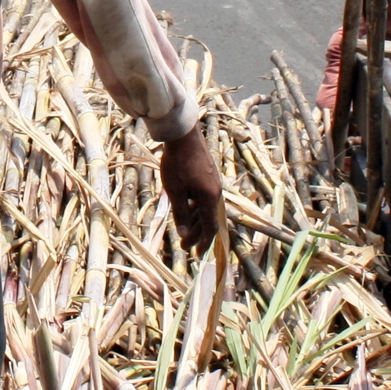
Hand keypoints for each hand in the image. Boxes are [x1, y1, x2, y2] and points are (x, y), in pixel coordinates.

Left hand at [160, 124, 222, 252]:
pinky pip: (204, 197)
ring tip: (184, 231)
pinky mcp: (208, 175)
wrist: (183, 135)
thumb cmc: (177, 164)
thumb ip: (180, 215)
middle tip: (184, 247)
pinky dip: (195, 207)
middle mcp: (216, 192)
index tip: (197, 254)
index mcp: (210, 198)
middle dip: (196, 235)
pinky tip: (186, 210)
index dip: (203, 242)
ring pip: (205, 208)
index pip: (210, 227)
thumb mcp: (175, 192)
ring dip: (195, 221)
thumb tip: (184, 235)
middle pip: (208, 219)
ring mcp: (213, 183)